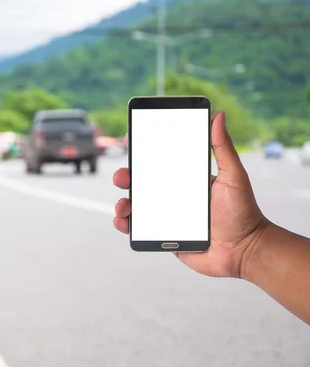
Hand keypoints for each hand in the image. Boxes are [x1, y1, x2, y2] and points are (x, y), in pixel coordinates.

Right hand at [113, 111, 268, 277]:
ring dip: (122, 202)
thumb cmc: (243, 212)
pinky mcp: (162, 235)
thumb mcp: (233, 175)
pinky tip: (124, 221)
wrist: (244, 251)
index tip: (131, 139)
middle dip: (125, 176)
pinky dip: (125, 224)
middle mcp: (172, 194)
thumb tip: (219, 115)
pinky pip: (138, 228)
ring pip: (135, 205)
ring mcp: (165, 215)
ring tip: (124, 205)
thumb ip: (223, 147)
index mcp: (184, 178)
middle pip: (140, 182)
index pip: (159, 160)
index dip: (142, 150)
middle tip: (123, 176)